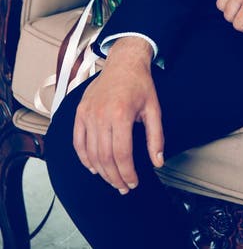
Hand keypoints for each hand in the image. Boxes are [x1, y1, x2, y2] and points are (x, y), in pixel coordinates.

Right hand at [73, 36, 162, 192]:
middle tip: (123, 187)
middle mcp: (101, 115)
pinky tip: (94, 168)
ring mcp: (88, 114)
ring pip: (91, 153)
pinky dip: (84, 158)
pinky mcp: (80, 112)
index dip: (128, 173)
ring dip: (101, 172)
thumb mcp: (154, 109)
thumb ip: (156, 137)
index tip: (133, 183)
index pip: (122, 154)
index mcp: (121, 114)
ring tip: (112, 180)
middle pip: (105, 157)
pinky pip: (78, 142)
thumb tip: (158, 162)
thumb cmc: (140, 84)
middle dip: (115, 177)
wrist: (124, 62)